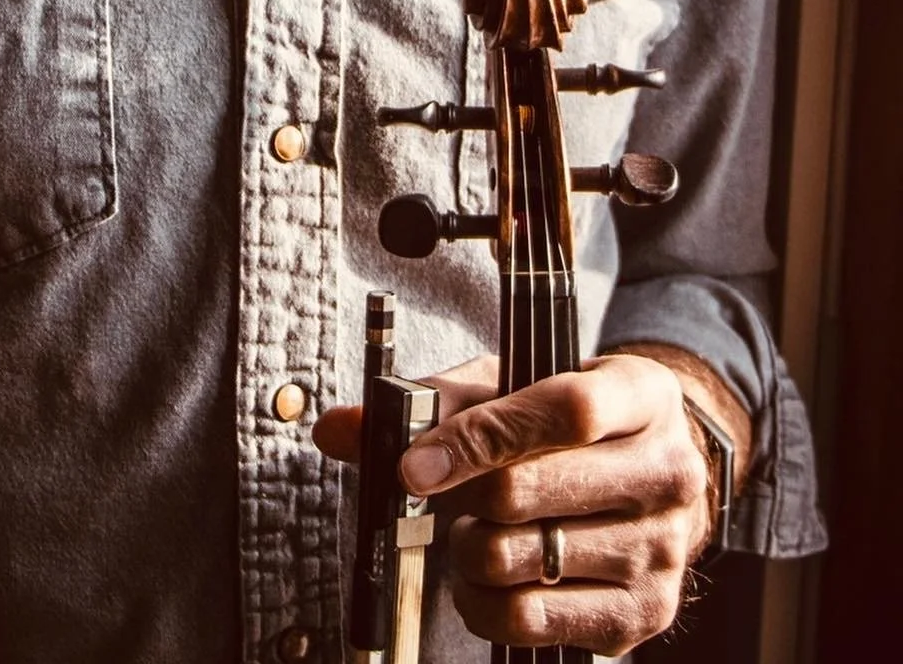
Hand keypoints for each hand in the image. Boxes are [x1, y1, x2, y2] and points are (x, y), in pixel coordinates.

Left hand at [314, 352, 710, 657]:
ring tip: (471, 531)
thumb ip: (431, 400)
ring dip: (468, 549)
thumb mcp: (515, 386)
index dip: (480, 436)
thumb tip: (337, 428)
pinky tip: (484, 578)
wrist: (650, 477)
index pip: (564, 410)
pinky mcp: (645, 615)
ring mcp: (663, 550)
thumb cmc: (568, 424)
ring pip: (520, 559)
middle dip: (463, 497)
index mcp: (643, 395)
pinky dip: (483, 603)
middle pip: (529, 491)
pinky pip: (531, 620)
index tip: (413, 465)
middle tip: (443, 492)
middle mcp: (669, 472)